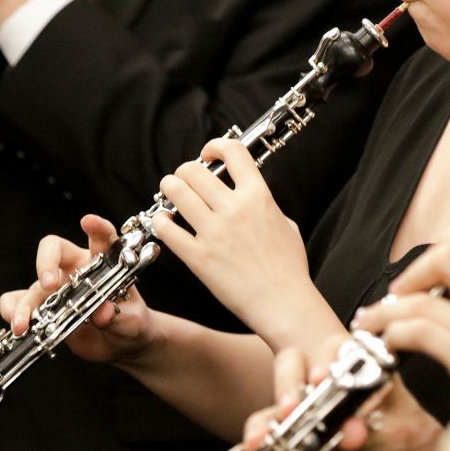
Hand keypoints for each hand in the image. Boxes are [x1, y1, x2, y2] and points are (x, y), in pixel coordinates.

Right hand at [0, 214, 153, 364]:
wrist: (118, 345)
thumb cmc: (129, 323)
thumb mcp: (133, 322)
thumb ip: (119, 317)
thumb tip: (102, 312)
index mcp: (103, 263)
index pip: (102, 238)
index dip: (97, 228)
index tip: (88, 222)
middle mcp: (75, 269)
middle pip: (53, 249)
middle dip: (47, 262)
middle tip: (49, 284)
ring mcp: (56, 288)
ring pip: (33, 285)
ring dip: (25, 304)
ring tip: (23, 326)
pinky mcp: (42, 307)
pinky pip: (17, 302)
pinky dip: (13, 312)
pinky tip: (18, 328)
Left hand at [149, 138, 334, 347]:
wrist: (284, 304)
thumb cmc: (289, 268)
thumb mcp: (286, 224)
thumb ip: (265, 205)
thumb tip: (251, 196)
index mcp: (259, 197)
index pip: (232, 151)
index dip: (215, 146)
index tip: (208, 156)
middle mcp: (234, 209)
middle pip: (194, 170)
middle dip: (184, 172)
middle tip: (184, 181)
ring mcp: (214, 232)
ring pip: (175, 191)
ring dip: (169, 189)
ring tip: (170, 195)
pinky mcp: (198, 257)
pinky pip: (166, 228)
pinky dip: (160, 221)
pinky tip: (164, 222)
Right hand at [242, 346, 449, 450]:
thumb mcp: (403, 432)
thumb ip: (374, 422)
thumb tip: (350, 420)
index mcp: (366, 370)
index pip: (339, 349)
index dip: (327, 358)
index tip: (324, 377)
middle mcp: (335, 386)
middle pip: (300, 364)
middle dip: (294, 381)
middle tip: (297, 405)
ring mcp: (314, 414)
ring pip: (282, 397)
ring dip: (274, 410)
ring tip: (276, 428)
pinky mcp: (299, 443)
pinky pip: (271, 434)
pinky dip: (259, 435)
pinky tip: (254, 443)